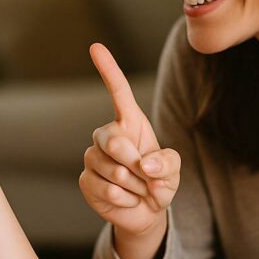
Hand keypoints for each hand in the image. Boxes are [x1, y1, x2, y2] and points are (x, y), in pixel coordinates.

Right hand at [79, 43, 180, 238]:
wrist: (145, 211)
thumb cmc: (159, 182)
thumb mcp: (173, 170)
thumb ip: (167, 163)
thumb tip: (144, 163)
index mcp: (129, 123)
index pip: (118, 92)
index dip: (108, 69)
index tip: (95, 47)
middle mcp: (107, 135)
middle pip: (114, 140)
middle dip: (135, 163)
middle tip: (147, 178)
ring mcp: (93, 157)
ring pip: (113, 170)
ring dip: (135, 186)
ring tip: (139, 189)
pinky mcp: (85, 180)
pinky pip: (106, 189)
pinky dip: (125, 199)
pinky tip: (127, 198)